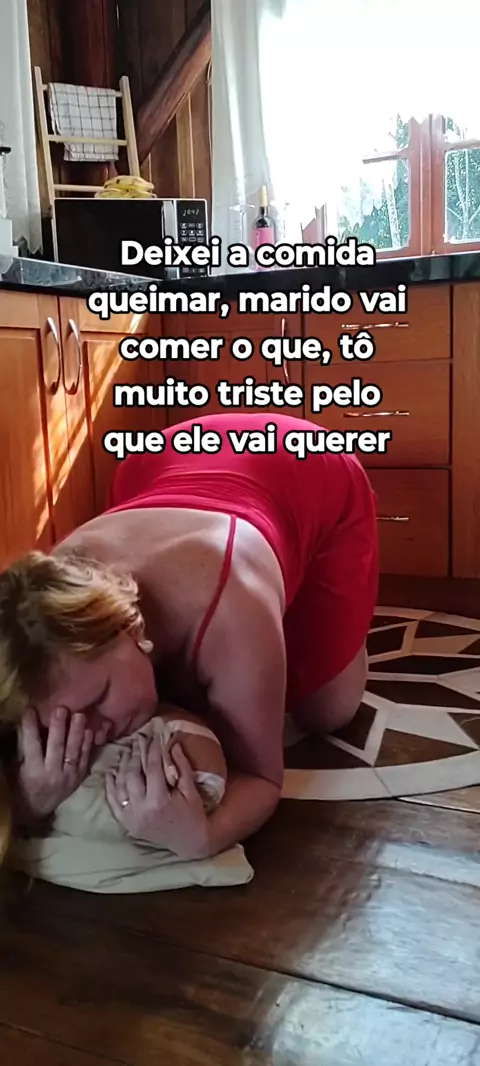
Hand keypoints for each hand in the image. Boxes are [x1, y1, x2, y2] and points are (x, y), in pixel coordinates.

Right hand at [16, 707, 93, 819]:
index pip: (32, 746)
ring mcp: (68, 777)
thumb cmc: (23, 785)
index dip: (31, 728)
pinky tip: (90, 730)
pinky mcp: (79, 777)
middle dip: (59, 727)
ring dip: (77, 732)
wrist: (38, 809)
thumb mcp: (19, 767)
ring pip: (74, 752)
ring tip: (79, 715)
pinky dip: (88, 744)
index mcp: (33, 772)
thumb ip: (24, 747)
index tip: (30, 710)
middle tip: (61, 708)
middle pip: (57, 747)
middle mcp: (52, 774)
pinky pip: (85, 759)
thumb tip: (26, 722)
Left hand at [105, 737, 209, 859]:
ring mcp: (131, 818)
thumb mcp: (191, 790)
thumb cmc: (193, 815)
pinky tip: (110, 773)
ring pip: (120, 786)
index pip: (152, 768)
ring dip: (122, 767)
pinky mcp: (127, 824)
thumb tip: (172, 744)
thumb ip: (182, 766)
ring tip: (127, 752)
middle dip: (135, 754)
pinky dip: (110, 787)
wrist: (189, 843)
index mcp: (159, 800)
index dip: (153, 749)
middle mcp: (141, 809)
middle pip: (132, 775)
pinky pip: (114, 803)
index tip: (154, 737)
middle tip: (138, 740)